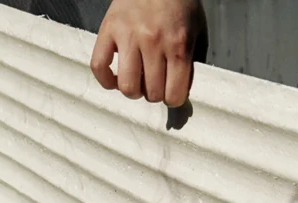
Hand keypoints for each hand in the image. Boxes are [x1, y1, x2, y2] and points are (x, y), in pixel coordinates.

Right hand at [91, 0, 206, 106]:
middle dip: (154, 94)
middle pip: (151, 94)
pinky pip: (100, 66)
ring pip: (127, 87)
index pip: (174, 95)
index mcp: (178, 44)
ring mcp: (128, 36)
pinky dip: (106, 80)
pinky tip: (115, 78)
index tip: (171, 91)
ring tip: (136, 79)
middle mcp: (153, 42)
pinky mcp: (108, 29)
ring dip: (133, 90)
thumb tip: (181, 92)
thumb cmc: (179, 3)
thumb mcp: (197, 30)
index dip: (173, 99)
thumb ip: (193, 62)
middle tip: (154, 81)